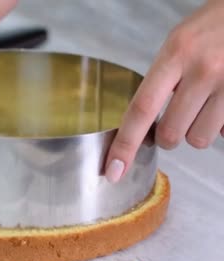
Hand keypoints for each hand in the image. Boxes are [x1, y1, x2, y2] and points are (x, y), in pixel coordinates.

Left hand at [105, 0, 223, 182]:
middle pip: (170, 133)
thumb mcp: (180, 43)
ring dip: (197, 130)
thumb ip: (163, 80)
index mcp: (176, 54)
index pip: (140, 109)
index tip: (112, 170)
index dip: (125, 145)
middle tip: (178, 114)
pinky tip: (222, 102)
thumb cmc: (216, 25)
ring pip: (199, 139)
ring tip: (206, 103)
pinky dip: (221, 126)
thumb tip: (147, 126)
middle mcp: (203, 70)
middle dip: (168, 135)